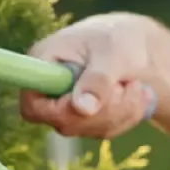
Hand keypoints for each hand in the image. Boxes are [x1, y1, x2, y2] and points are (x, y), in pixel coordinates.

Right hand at [21, 13, 160, 138]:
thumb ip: (98, 79)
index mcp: (43, 62)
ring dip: (121, 111)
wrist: (134, 44)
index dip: (59, 111)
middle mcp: (48, 88)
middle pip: (64, 122)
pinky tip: (138, 95)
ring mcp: (65, 106)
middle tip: (129, 85)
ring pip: (89, 128)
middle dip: (104, 109)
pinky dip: (127, 116)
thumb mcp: (113, 52)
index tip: (91, 101)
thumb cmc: (118, 38)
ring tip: (136, 85)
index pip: (32, 104)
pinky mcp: (84, 118)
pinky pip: (105, 131)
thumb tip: (82, 109)